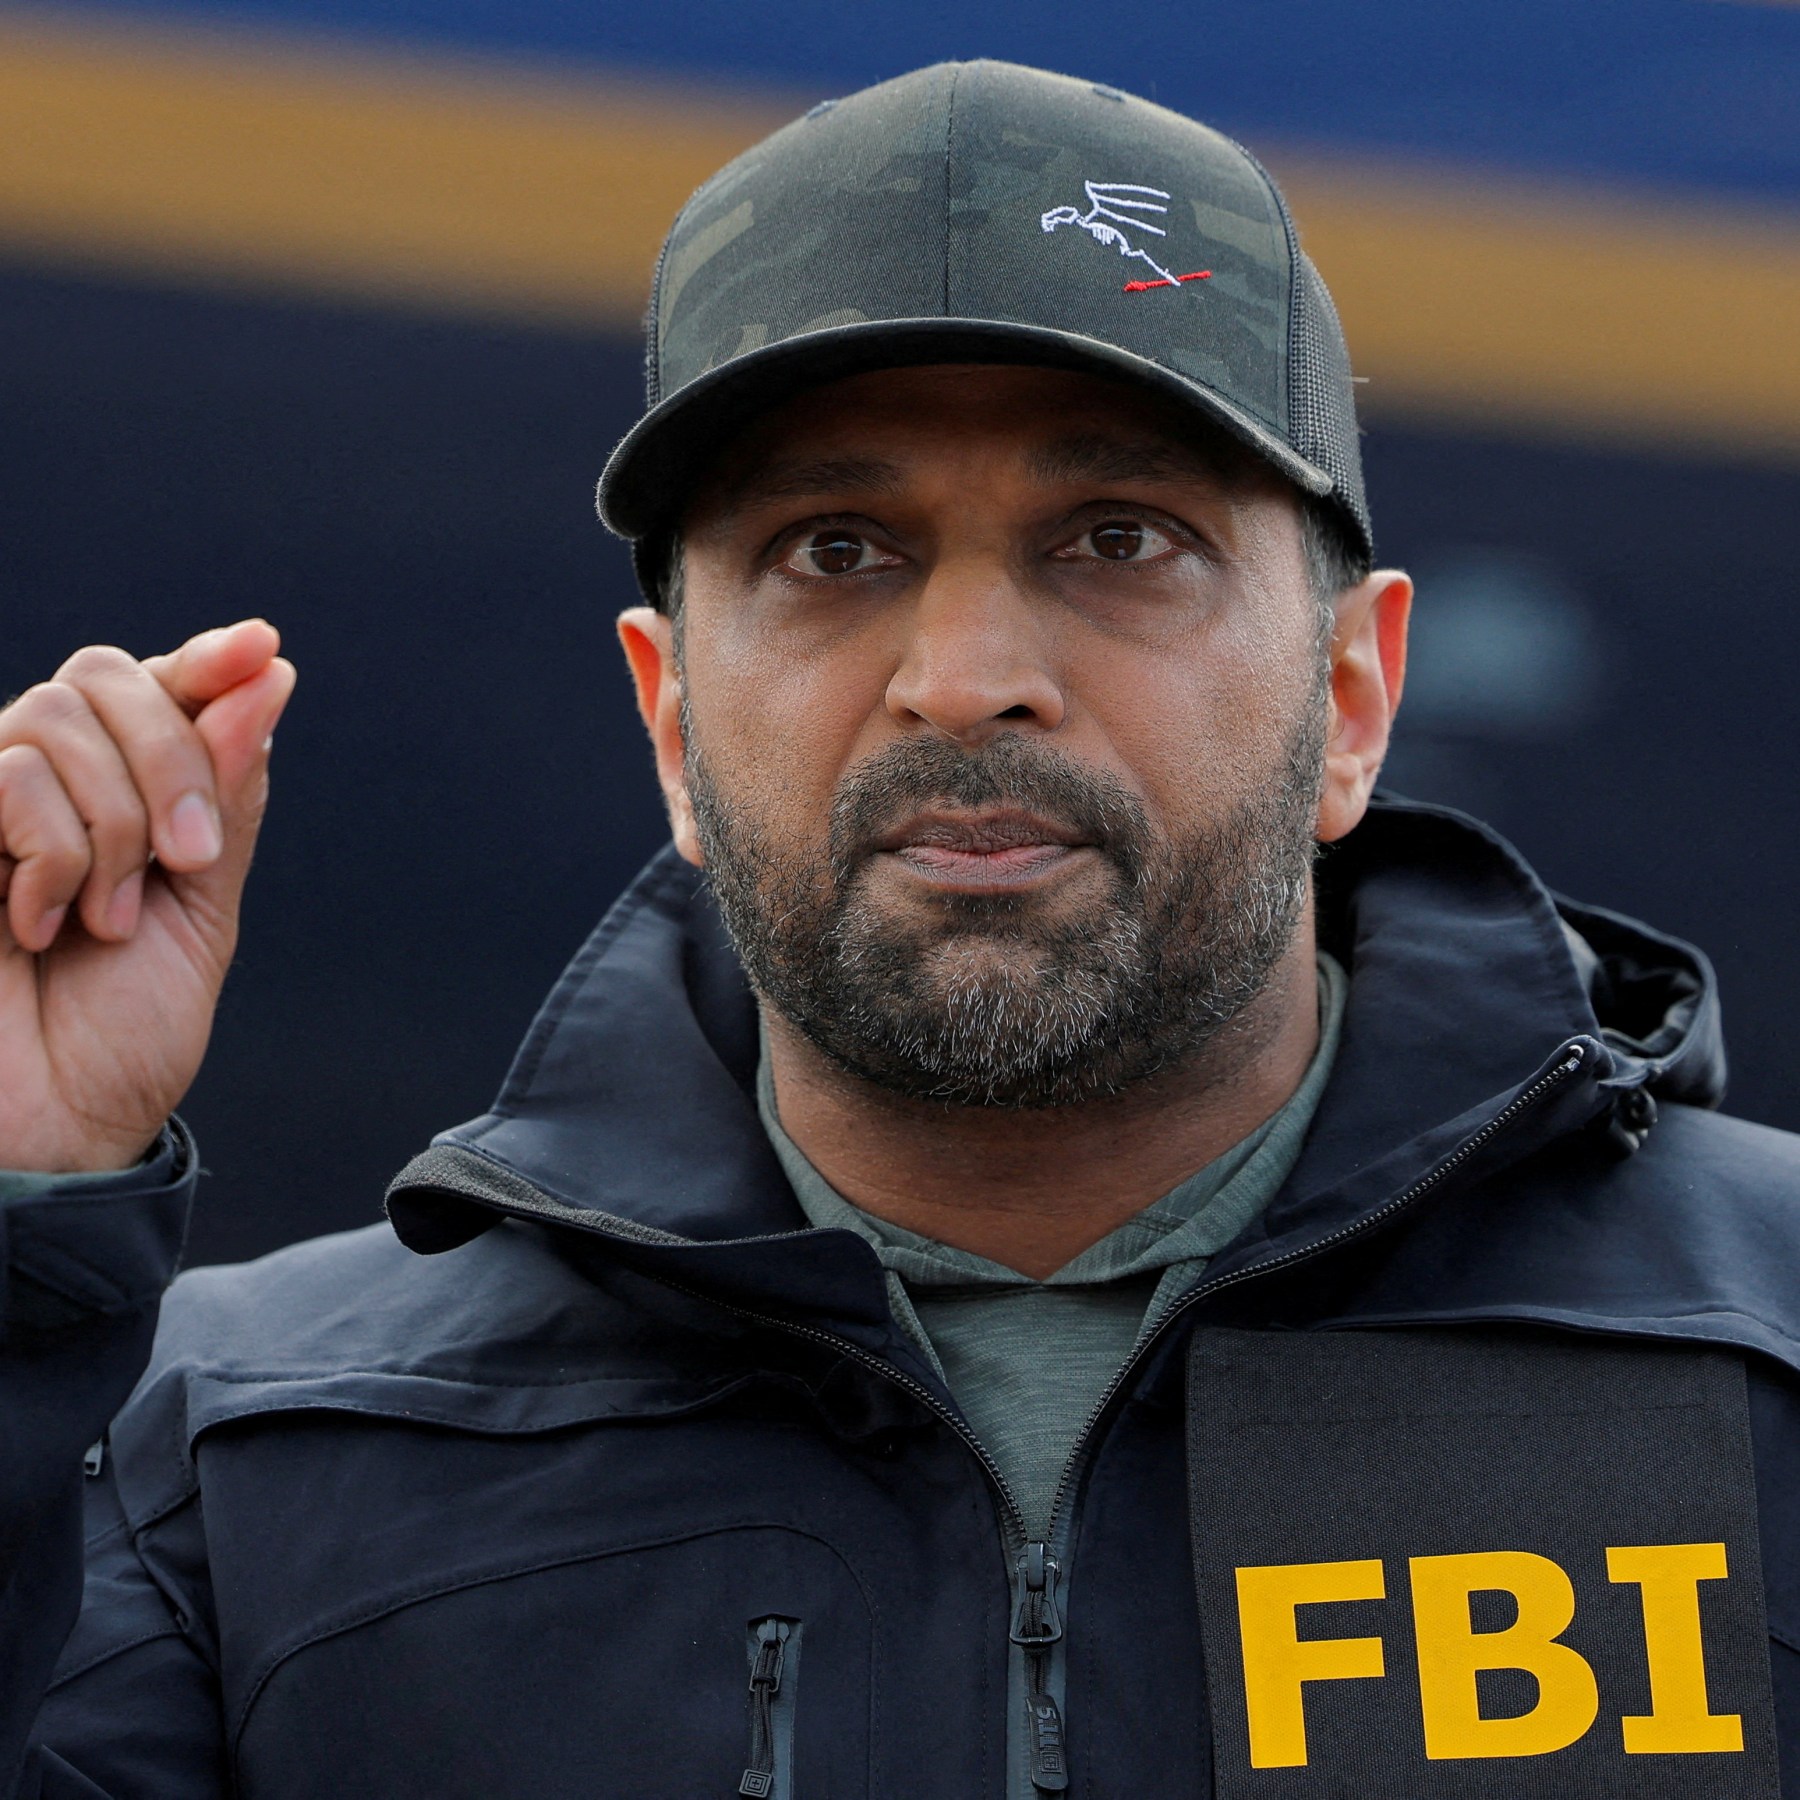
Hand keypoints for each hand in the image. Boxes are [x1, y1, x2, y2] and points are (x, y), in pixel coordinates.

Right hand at [0, 622, 295, 1171]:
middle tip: (185, 862)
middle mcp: (45, 786)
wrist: (58, 1128)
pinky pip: (8, 774)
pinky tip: (42, 925)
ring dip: (112, 826)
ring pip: (52, 718)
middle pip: (105, 678)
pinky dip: (53, 853)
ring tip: (105, 917)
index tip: (258, 646)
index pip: (155, 687)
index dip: (205, 660)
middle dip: (170, 761)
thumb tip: (264, 675)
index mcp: (120, 797)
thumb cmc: (122, 1034)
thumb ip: (223, 797)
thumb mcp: (202, 908)